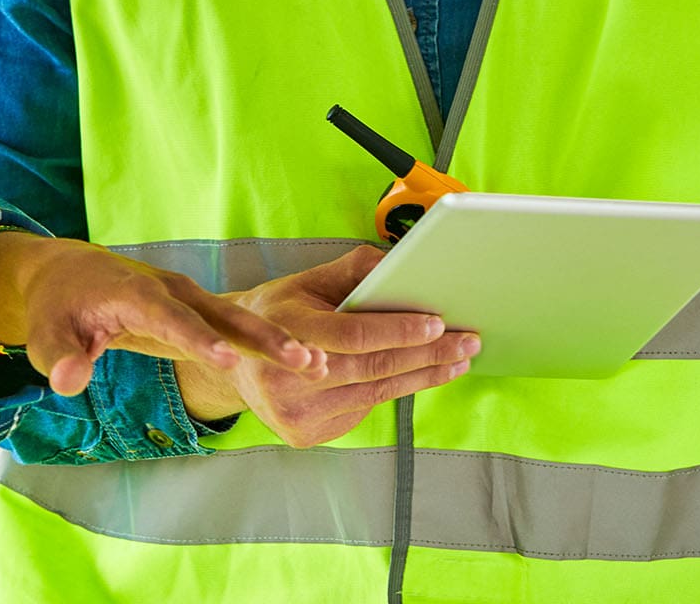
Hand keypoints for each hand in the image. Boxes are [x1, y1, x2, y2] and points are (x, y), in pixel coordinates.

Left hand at [0, 232, 323, 397]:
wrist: (69, 273)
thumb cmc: (58, 305)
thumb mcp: (46, 334)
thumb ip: (58, 359)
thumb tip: (69, 381)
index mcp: (136, 295)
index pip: (170, 319)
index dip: (198, 338)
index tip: (228, 358)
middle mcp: (170, 291)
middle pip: (222, 314)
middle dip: (261, 336)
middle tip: (303, 357)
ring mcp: (187, 298)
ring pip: (237, 318)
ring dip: (275, 339)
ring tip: (318, 363)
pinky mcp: (195, 309)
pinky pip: (234, 325)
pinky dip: (266, 341)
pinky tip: (301, 360)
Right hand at [174, 247, 477, 448]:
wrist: (232, 365)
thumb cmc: (278, 313)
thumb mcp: (305, 281)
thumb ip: (351, 271)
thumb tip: (399, 264)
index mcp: (283, 327)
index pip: (352, 333)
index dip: (397, 329)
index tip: (438, 323)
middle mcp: (284, 376)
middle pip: (371, 367)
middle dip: (427, 354)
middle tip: (467, 341)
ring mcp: (294, 413)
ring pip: (374, 392)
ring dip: (423, 375)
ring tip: (459, 360)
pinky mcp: (306, 435)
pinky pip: (363, 410)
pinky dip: (397, 390)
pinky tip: (426, 375)